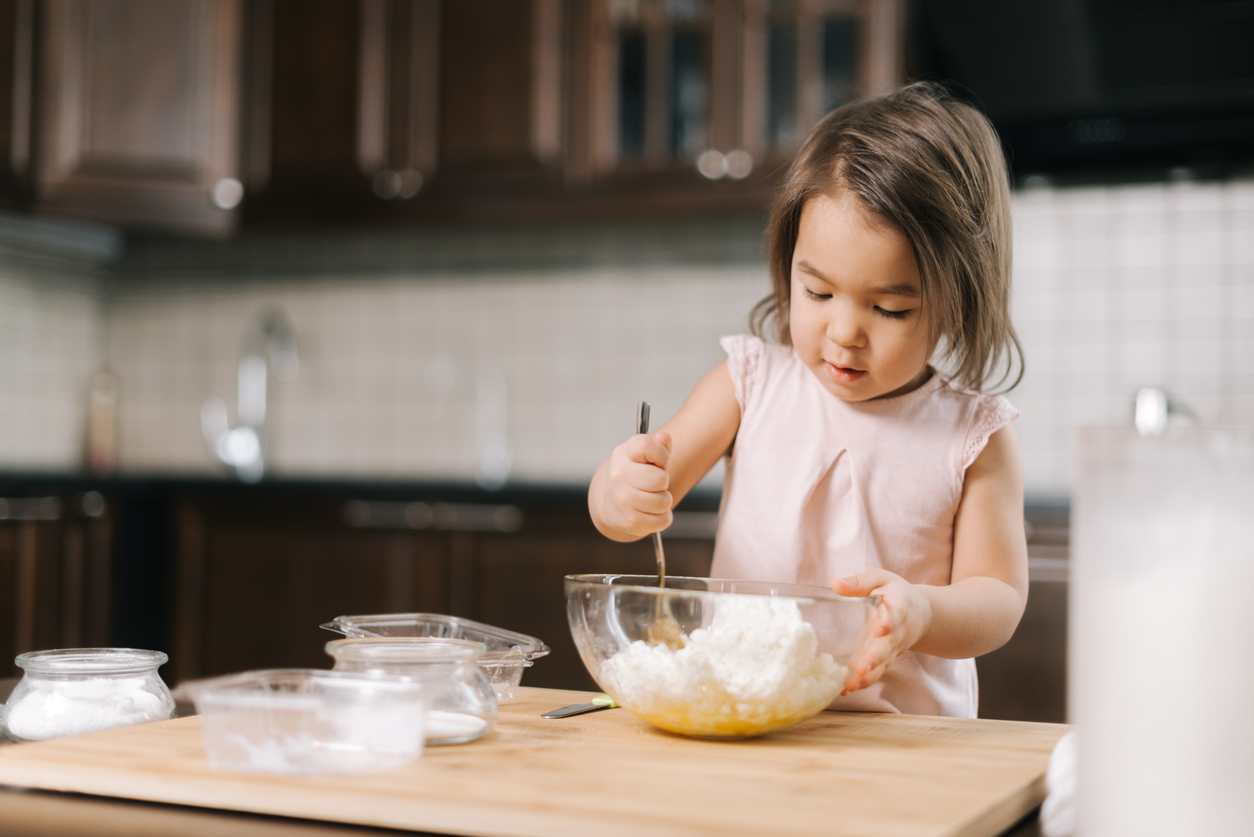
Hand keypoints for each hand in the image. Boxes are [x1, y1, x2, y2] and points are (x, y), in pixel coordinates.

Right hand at [596, 431, 673, 539]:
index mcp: (623, 454)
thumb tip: (665, 438)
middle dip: (663, 481)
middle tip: (654, 483)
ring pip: (664, 501)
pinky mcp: (631, 521)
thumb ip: (658, 445)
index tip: (659, 462)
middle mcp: (619, 476)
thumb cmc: (633, 475)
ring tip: (652, 497)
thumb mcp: (642, 455)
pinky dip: (663, 517)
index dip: (662, 454)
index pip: (647, 446)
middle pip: (661, 478)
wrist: (610, 505)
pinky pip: (664, 520)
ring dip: (664, 500)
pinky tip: (651, 512)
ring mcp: (624, 500)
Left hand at [831, 569, 932, 694]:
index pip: (896, 613)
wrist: (921, 613)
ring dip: (869, 675)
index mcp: (899, 605)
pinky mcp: (886, 658)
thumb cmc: (895, 592)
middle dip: (876, 657)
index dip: (889, 621)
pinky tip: (847, 689)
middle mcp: (898, 629)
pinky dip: (864, 681)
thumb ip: (859, 582)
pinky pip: (877, 671)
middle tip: (862, 668)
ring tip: (852, 685)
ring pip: (883, 663)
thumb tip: (834, 583)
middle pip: (888, 645)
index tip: (880, 628)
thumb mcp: (880, 579)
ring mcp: (893, 647)